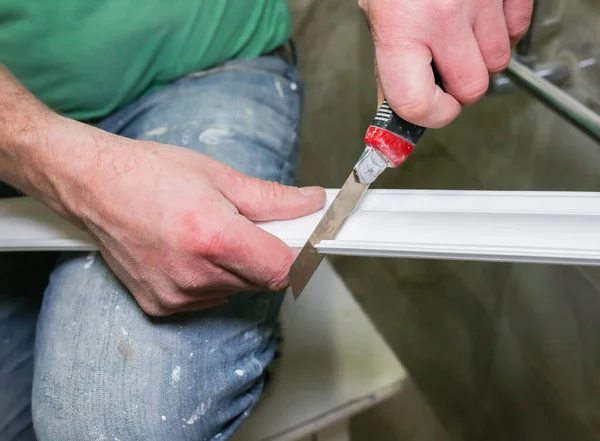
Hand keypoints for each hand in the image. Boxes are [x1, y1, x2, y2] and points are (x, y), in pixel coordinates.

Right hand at [57, 125, 325, 315]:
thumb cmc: (149, 174)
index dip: (299, 254)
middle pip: (261, 280)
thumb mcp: (219, 176)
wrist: (94, 186)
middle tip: (247, 225)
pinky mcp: (161, 306)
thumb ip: (272, 198)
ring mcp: (176, 296)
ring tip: (210, 232)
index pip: (282, 269)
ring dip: (237, 266)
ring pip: (235, 289)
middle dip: (265, 254)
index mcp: (213, 238)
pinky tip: (190, 250)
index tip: (304, 241)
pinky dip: (212, 277)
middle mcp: (194, 275)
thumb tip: (310, 204)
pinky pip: (207, 298)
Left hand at [360, 0, 533, 127]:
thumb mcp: (378, 15)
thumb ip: (390, 63)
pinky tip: (481, 19)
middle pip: (471, 89)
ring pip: (499, 61)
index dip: (428, 115)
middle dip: (459, 87)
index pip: (418, 103)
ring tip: (460, 36)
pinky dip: (504, 31)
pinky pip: (519, 29)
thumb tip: (398, 107)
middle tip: (445, 70)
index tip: (429, 111)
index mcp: (400, 29)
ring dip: (481, 58)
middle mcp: (442, 16)